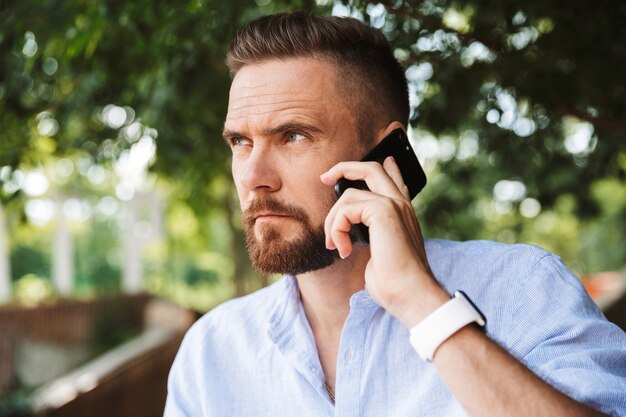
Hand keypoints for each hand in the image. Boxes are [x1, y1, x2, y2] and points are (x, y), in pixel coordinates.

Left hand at [320, 157, 449, 326]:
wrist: (410, 293)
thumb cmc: (395, 282)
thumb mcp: (381, 255)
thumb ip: (372, 237)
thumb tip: (351, 233)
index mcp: (404, 214)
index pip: (397, 181)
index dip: (390, 168)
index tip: (386, 160)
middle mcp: (401, 205)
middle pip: (372, 169)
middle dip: (345, 168)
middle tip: (325, 177)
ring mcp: (394, 205)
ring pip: (349, 194)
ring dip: (333, 221)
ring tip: (334, 244)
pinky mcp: (383, 211)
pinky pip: (345, 209)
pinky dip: (336, 230)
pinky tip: (342, 250)